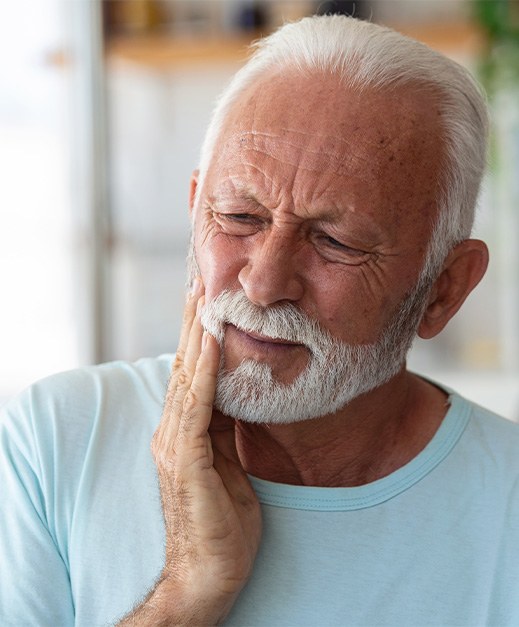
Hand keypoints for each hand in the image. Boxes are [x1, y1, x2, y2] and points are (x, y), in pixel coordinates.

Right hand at [149, 279, 261, 622]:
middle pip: (184, 367)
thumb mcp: (227, 463)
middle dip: (193, 324)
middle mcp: (172, 431)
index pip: (191, 374)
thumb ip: (223, 429)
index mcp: (184, 432)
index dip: (198, 337)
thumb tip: (233, 395)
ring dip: (198, 336)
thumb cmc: (223, 520)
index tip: (206, 303)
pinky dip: (205, 373)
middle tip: (200, 283)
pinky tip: (213, 343)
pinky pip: (197, 407)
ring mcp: (175, 444)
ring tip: (204, 299)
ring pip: (187, 379)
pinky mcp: (185, 460)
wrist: (210, 572)